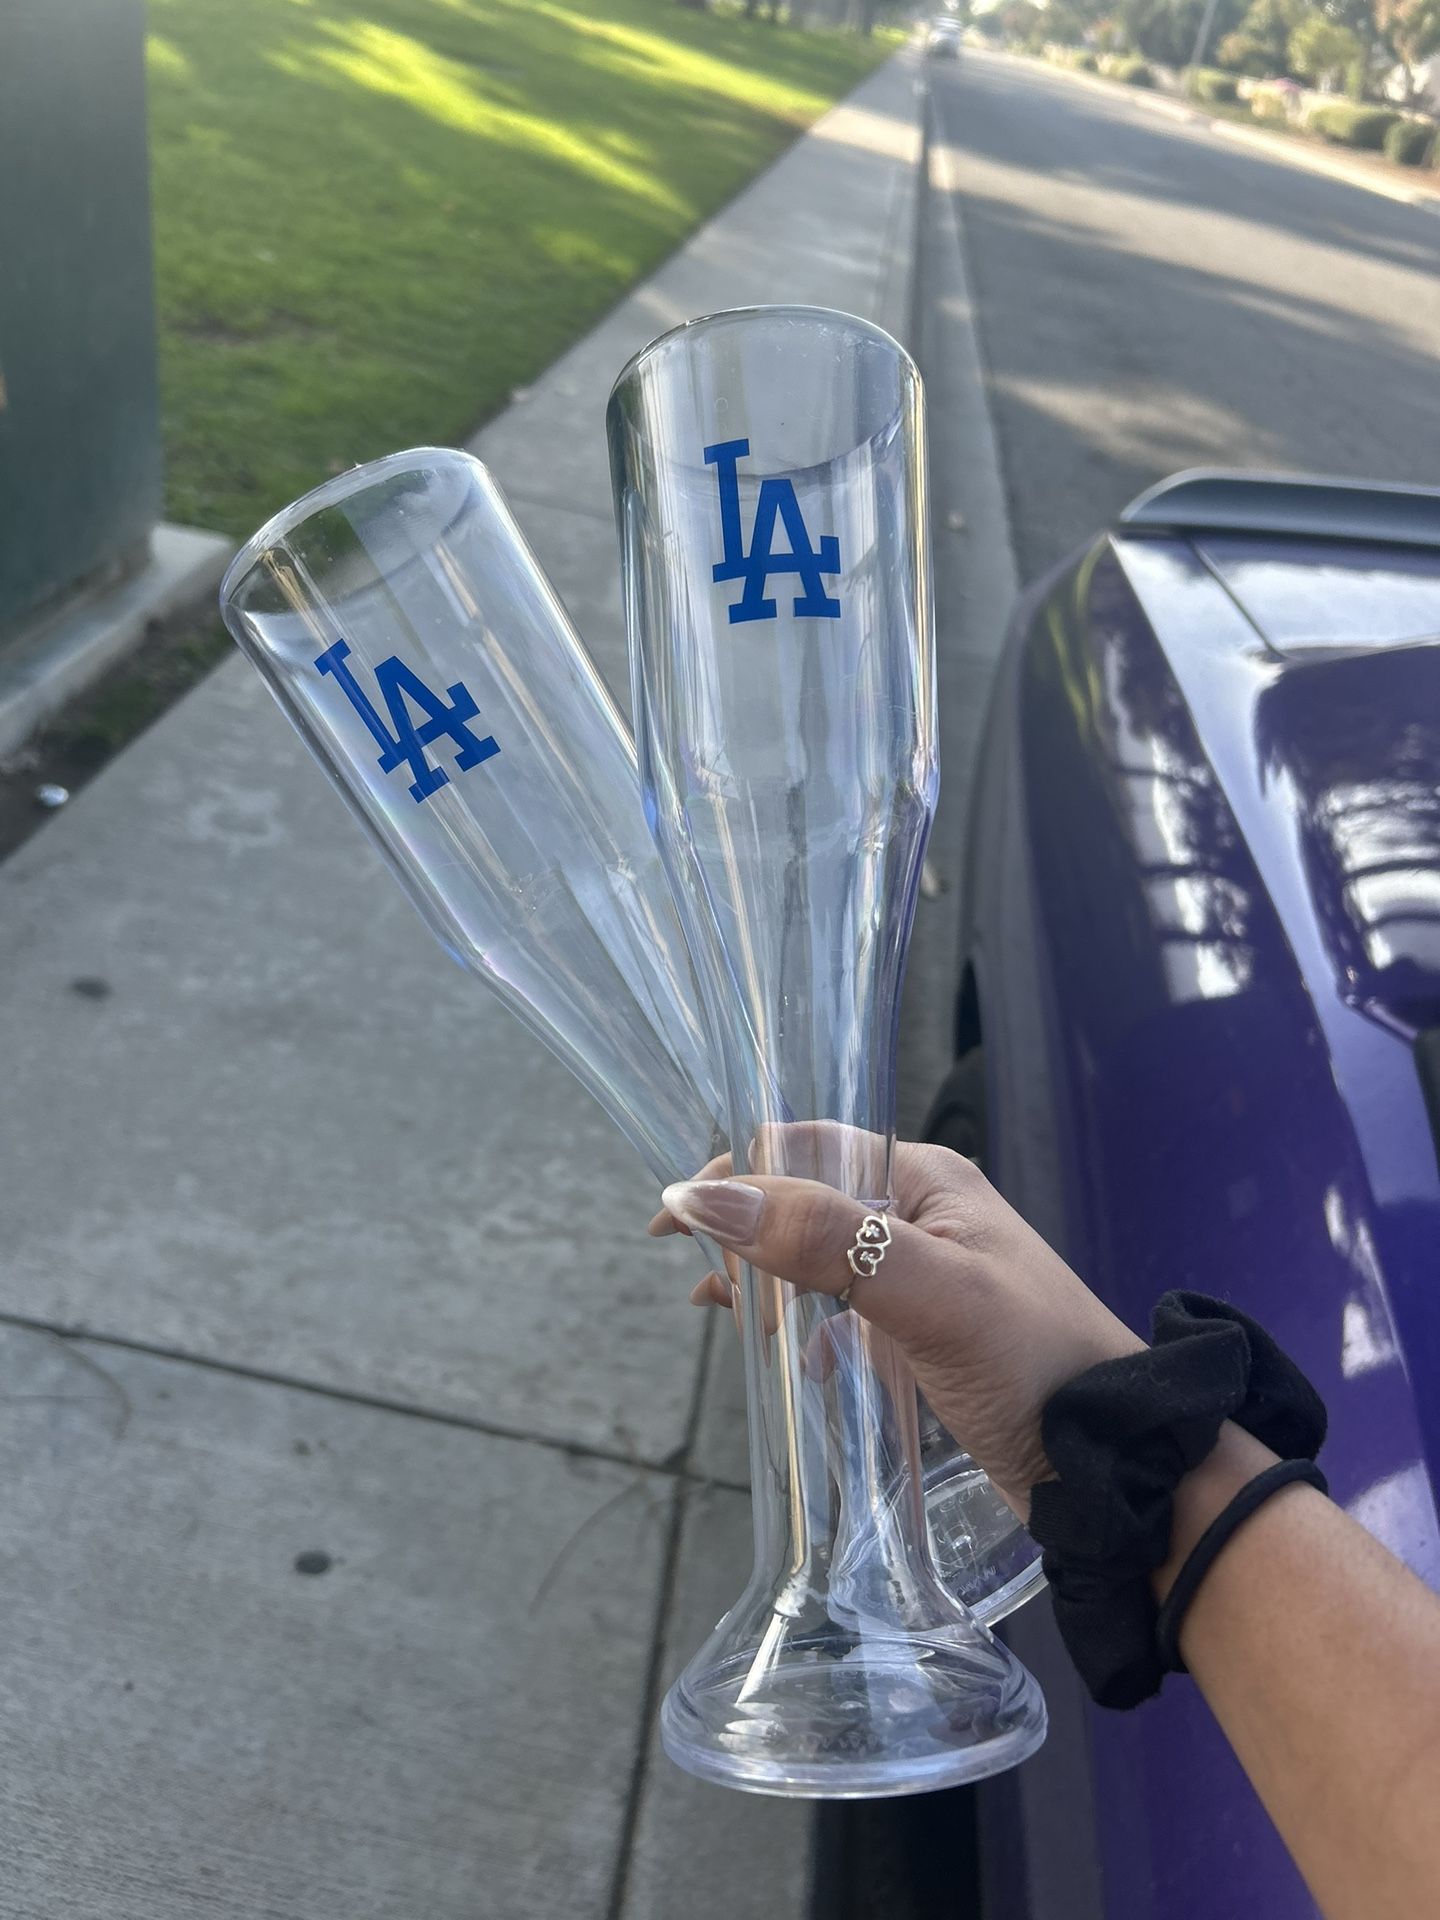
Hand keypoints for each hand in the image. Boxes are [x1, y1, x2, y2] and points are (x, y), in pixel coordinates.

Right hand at [650, 1134, 1141, 1516]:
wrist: (1119, 1463)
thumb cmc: (1034, 1363)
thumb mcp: (927, 1292)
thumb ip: (822, 1240)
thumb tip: (704, 1196)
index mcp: (925, 1178)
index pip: (804, 1144)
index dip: (734, 1174)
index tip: (677, 1224)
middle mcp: (921, 1216)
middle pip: (803, 1198)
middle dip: (743, 1230)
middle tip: (706, 1290)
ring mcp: (922, 1277)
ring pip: (816, 1258)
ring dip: (765, 1279)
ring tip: (727, 1321)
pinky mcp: (923, 1336)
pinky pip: (840, 1312)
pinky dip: (801, 1327)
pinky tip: (790, 1363)